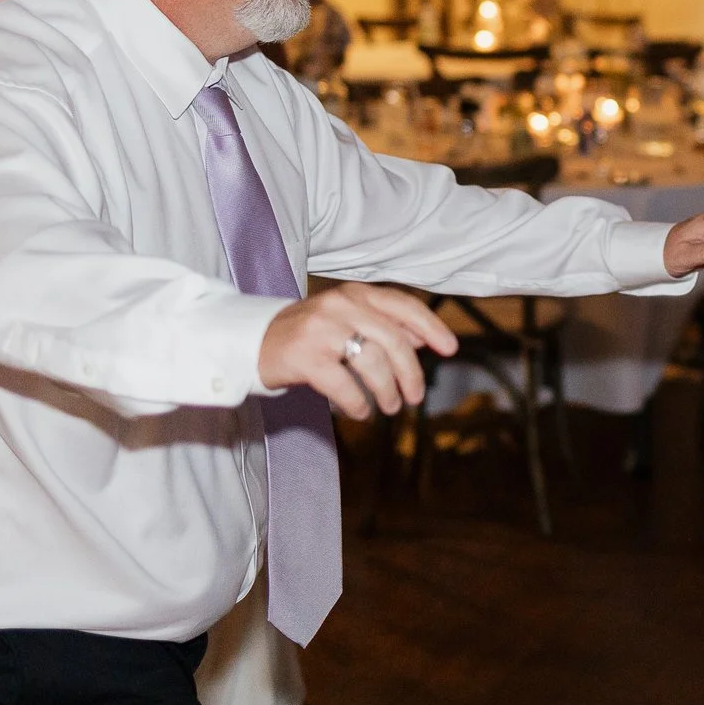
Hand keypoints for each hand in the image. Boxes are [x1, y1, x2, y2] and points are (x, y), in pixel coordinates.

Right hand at [258, 282, 458, 420]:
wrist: (252, 341)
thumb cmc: (308, 334)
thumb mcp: (347, 320)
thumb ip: (384, 325)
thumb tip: (424, 339)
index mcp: (356, 293)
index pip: (404, 306)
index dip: (432, 327)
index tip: (451, 349)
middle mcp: (341, 305)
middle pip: (394, 341)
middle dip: (411, 374)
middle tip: (414, 397)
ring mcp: (321, 329)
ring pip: (373, 364)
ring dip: (387, 392)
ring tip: (389, 406)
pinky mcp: (305, 356)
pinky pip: (345, 386)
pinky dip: (359, 404)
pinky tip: (361, 411)